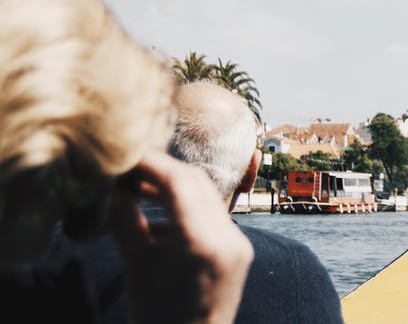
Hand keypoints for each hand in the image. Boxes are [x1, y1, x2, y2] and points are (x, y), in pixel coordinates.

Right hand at [109, 151, 252, 323]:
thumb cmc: (156, 315)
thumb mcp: (136, 265)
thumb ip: (125, 220)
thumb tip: (111, 184)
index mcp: (202, 243)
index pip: (180, 182)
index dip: (151, 163)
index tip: (125, 156)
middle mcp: (228, 238)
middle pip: (197, 182)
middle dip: (162, 170)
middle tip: (128, 167)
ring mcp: (239, 243)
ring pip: (206, 196)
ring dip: (173, 186)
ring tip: (135, 187)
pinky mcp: (239, 249)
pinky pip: (212, 215)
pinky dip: (186, 206)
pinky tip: (156, 213)